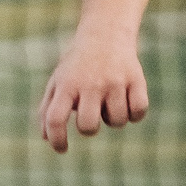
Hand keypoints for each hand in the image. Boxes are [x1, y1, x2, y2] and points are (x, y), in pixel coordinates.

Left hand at [38, 29, 148, 152]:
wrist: (104, 36)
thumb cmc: (76, 67)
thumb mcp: (57, 83)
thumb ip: (47, 110)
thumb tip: (45, 138)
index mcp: (66, 86)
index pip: (55, 119)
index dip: (57, 139)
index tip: (62, 149)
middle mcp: (90, 84)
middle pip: (88, 126)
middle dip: (89, 129)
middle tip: (92, 117)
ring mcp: (114, 82)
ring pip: (117, 121)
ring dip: (113, 120)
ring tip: (109, 104)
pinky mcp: (136, 80)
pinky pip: (139, 112)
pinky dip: (135, 115)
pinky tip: (128, 104)